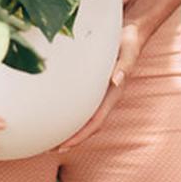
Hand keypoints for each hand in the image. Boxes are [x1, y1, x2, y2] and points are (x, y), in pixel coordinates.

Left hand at [54, 21, 144, 152]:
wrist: (131, 33)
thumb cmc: (129, 42)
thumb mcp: (128, 52)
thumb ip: (124, 67)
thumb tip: (116, 81)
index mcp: (113, 95)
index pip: (95, 122)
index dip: (80, 135)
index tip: (64, 146)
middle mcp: (105, 97)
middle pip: (88, 126)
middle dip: (71, 139)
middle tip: (49, 148)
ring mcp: (100, 92)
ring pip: (84, 117)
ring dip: (70, 129)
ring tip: (50, 136)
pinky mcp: (94, 85)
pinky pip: (81, 103)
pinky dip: (70, 111)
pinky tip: (56, 111)